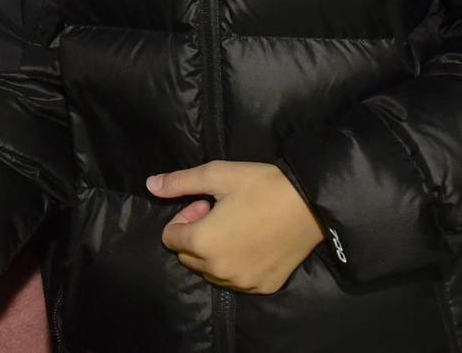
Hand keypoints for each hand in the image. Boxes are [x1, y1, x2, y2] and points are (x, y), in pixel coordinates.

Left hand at [149, 160, 325, 293]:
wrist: (311, 204)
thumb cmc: (261, 186)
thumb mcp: (217, 175)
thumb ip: (179, 183)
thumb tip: (150, 185)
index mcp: (202, 243)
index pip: (170, 237)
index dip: (185, 217)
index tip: (206, 203)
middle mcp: (218, 270)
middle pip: (188, 256)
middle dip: (197, 234)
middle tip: (221, 212)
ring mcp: (242, 282)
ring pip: (211, 271)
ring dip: (215, 252)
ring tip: (238, 226)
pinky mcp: (263, 287)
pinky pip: (236, 280)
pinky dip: (237, 264)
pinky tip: (254, 242)